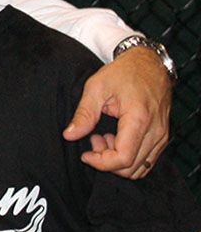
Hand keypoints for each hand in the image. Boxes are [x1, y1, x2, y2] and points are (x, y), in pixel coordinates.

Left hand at [62, 47, 171, 177]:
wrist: (149, 63)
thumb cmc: (123, 72)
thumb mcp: (96, 87)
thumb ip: (84, 114)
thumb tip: (69, 136)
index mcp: (139, 119)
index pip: (123, 158)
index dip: (101, 162)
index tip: (85, 154)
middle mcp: (156, 131)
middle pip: (131, 167)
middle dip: (107, 161)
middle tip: (93, 139)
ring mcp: (162, 135)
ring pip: (140, 167)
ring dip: (117, 160)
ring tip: (103, 137)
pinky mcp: (162, 136)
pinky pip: (147, 159)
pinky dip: (129, 156)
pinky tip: (115, 138)